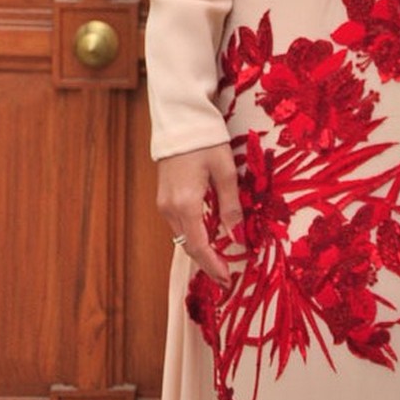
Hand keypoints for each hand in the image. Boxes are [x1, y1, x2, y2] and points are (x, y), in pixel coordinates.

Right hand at [156, 142, 242, 286]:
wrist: (180, 120)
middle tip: (227, 275)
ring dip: (201, 249)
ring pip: (183, 235)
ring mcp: (163, 203)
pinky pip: (180, 223)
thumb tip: (236, 237)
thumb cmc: (206, 141)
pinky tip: (209, 236)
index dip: (213, 265)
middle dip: (208, 262)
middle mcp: (169, 208)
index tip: (227, 279)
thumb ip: (230, 206)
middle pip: (189, 245)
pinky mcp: (164, 197)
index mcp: (185, 204)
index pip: (199, 246)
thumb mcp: (225, 171)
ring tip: (221, 259)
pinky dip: (194, 234)